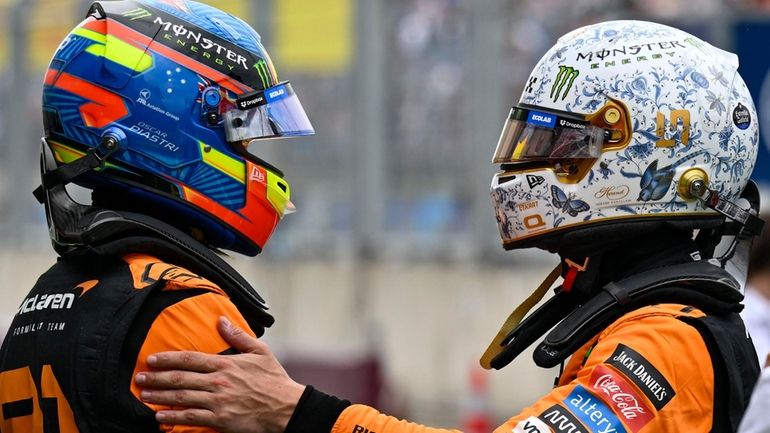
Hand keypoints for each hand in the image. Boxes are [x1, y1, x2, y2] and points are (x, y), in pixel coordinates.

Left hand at [135, 316, 305, 432]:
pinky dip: (173, 417)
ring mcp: (217, 402)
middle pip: (180, 379)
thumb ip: (238, 336)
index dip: (168, 359)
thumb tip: (222, 320)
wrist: (286, 408)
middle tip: (139, 377)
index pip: (190, 359)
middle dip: (156, 378)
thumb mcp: (260, 352)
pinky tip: (160, 417)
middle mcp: (218, 382)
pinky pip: (190, 418)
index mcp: (226, 364)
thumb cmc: (274, 380)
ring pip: (181, 398)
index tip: (152, 359)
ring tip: (144, 394)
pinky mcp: (219, 420)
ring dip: (159, 396)